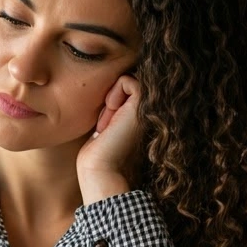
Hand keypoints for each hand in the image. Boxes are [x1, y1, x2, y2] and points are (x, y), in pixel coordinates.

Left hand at [77, 74, 145, 201]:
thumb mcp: (106, 122)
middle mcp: (149, 111)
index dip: (110, 100)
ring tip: (109, 120)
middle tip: (106, 123)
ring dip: (111, 97)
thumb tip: (112, 82)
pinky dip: (114, 92)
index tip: (105, 125)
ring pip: (127, 79)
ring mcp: (149, 107)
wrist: (99, 167)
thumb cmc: (97, 150)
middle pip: (125, 82)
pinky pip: (127, 79)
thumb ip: (113, 106)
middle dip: (110, 97)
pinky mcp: (144, 105)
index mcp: (141, 116)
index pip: (125, 88)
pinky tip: (112, 112)